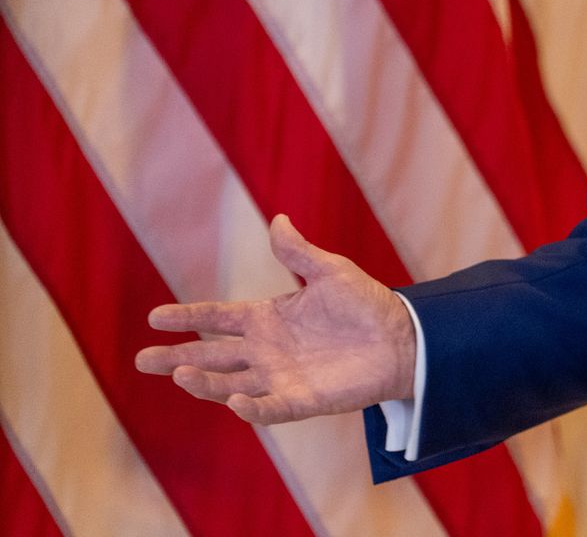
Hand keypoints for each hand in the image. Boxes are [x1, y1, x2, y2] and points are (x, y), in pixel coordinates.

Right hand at [135, 215, 416, 424]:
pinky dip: (251, 407)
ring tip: (179, 375)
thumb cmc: (367, 304)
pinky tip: (233, 400)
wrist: (404, 338)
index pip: (218, 318)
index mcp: (268, 318)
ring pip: (230, 383)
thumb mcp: (331, 271)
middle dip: (177, 358)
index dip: (188, 317)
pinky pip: (270, 408)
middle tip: (143, 360)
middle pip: (212, 355)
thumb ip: (299, 253)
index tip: (155, 317)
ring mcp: (281, 377)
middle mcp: (266, 350)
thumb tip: (277, 219)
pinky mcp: (302, 400)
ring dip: (204, 383)